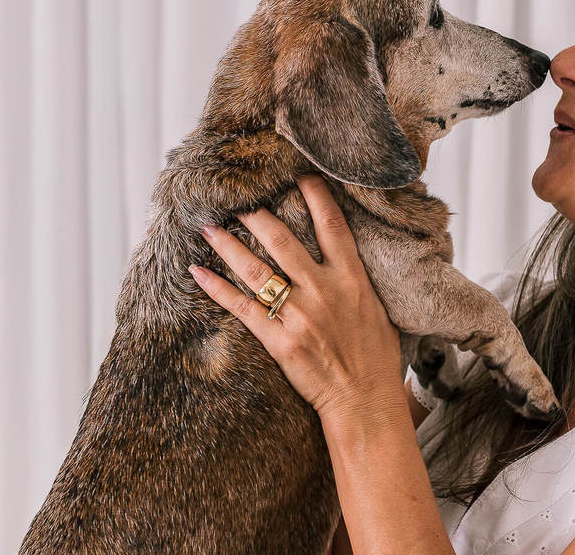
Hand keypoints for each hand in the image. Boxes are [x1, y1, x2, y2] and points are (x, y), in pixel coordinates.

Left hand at [189, 174, 405, 421]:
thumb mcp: (377, 309)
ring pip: (256, 270)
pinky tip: (198, 272)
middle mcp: (323, 290)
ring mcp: (299, 314)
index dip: (314, 195)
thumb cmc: (375, 357)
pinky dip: (216, 288)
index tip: (297, 175)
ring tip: (208, 225)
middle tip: (238, 197)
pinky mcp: (279, 340)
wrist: (365, 400)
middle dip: (256, 214)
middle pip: (283, 239)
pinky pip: (241, 308)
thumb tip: (342, 257)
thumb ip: (355, 280)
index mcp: (352, 278)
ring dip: (228, 244)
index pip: (331, 225)